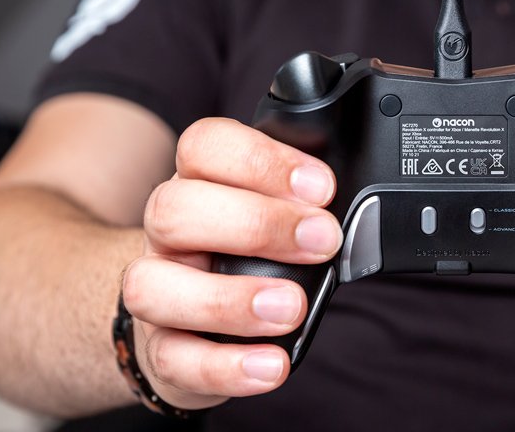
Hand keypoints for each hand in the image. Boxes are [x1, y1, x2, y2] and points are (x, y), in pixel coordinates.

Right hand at [121, 118, 341, 409]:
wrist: (193, 326)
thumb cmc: (248, 260)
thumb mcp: (277, 218)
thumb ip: (306, 208)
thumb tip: (362, 215)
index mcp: (199, 186)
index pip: (204, 146)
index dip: (261, 160)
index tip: (321, 187)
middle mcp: (169, 235)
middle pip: (174, 209)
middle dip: (256, 224)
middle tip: (322, 242)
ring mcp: (157, 293)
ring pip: (152, 287)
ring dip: (229, 300)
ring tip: (291, 308)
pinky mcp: (162, 351)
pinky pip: (175, 359)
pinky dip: (226, 366)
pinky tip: (271, 365)